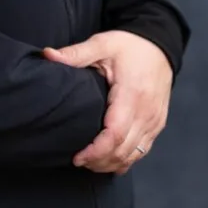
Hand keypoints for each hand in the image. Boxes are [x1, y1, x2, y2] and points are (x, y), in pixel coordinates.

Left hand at [43, 31, 172, 173]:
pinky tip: (110, 161)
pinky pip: (144, 150)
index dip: (96, 151)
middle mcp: (147, 112)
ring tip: (90, 163)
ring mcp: (155, 121)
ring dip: (112, 163)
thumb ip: (75, 53)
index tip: (77, 156)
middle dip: (100, 161)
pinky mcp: (158, 124)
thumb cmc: (129, 45)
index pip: (115, 134)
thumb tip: (47, 55)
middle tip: (78, 161)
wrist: (160, 44)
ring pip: (135, 155)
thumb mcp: (102, 44)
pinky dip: (126, 159)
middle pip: (124, 150)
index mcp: (132, 94)